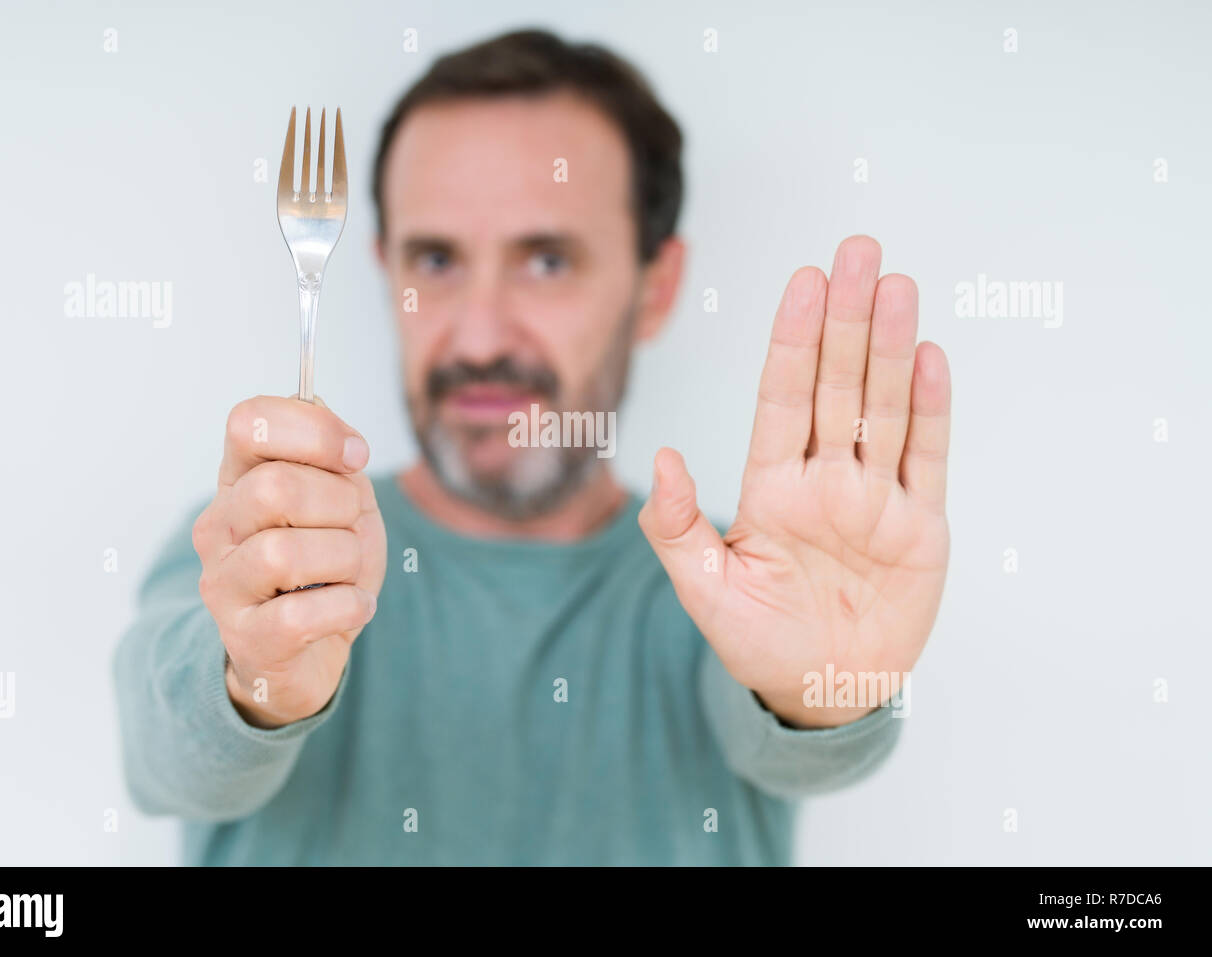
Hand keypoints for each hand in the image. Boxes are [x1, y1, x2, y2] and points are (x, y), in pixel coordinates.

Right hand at [191, 394, 386, 728]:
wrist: (312, 652)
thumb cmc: (327, 566)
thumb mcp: (342, 501)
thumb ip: (332, 458)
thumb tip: (322, 412)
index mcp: (240, 479)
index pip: (248, 421)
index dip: (314, 430)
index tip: (354, 457)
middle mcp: (219, 526)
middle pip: (275, 487)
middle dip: (339, 505)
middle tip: (349, 527)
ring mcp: (224, 584)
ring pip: (285, 552)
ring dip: (343, 560)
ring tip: (346, 574)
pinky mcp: (247, 638)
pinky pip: (301, 613)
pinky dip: (348, 606)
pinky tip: (352, 606)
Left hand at [639, 236, 950, 727]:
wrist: (821, 692)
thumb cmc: (758, 641)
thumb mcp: (704, 588)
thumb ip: (677, 524)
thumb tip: (657, 457)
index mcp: (773, 486)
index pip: (784, 397)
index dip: (794, 339)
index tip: (805, 281)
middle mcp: (826, 479)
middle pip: (838, 384)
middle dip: (847, 319)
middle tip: (858, 250)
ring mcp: (876, 498)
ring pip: (885, 408)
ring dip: (891, 347)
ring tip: (896, 286)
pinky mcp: (920, 527)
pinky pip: (927, 458)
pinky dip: (931, 409)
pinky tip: (929, 356)